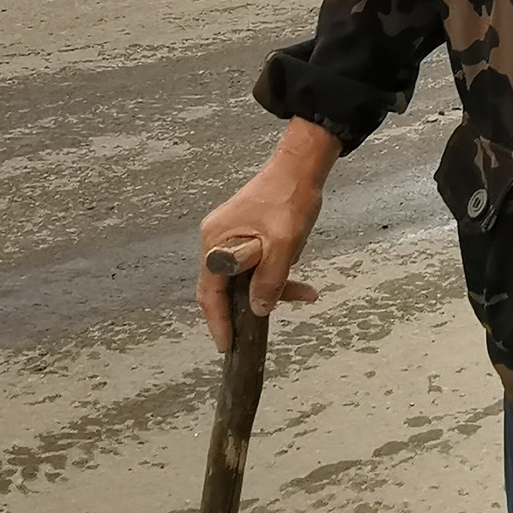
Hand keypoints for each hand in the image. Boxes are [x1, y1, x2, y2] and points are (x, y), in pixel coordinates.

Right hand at [196, 118, 339, 351]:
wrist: (303, 166)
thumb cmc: (289, 199)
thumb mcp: (282, 244)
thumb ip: (269, 280)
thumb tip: (258, 310)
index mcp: (216, 241)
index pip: (210, 291)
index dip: (217, 321)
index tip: (226, 345)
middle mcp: (217, 241)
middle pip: (225, 287)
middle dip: (246, 308)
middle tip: (259, 333)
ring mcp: (233, 237)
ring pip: (246, 278)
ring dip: (272, 289)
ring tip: (303, 293)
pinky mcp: (250, 235)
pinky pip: (258, 265)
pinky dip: (277, 275)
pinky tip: (303, 285)